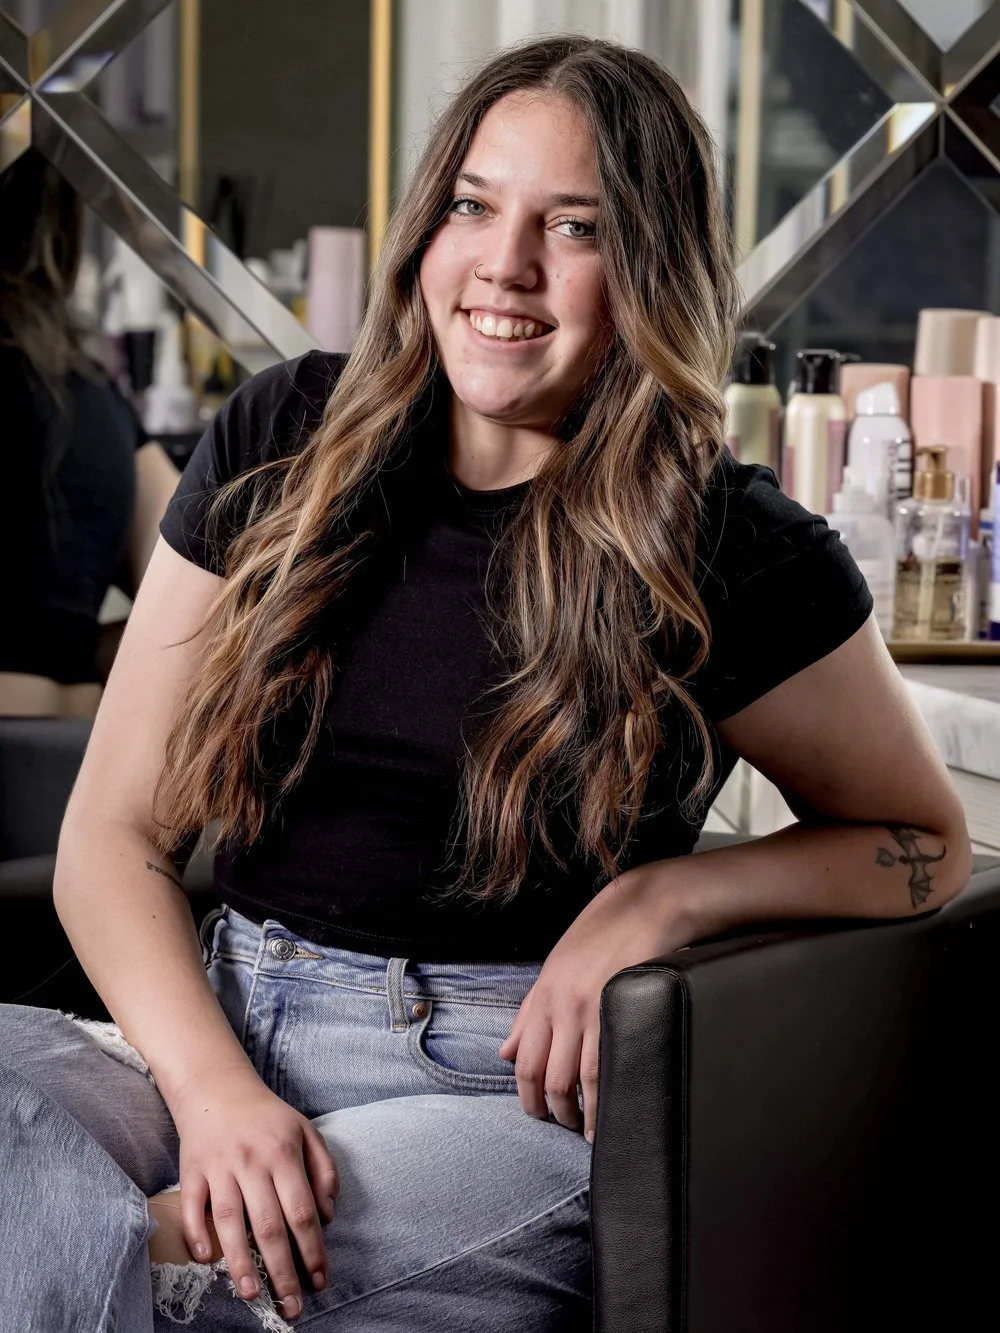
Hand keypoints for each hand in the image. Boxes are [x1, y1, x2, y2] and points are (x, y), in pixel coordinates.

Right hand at [169, 1063, 338, 1320]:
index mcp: (284, 1153)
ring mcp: (220, 1166)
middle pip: (269, 1224)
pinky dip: (196, 1233)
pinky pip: (193, 1206)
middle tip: (291, 1306)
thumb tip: (328, 1216)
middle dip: (282, 1270)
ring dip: (241, 1261)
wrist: (217, 1088)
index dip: (313, 1250)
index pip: (302, 1212)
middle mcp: (252, 1162)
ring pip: (230, 1220)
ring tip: (253, 1295)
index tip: (319, 1282)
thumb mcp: (306, 1131)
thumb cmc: (268, 1117)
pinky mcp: (191, 1170)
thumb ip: (324, 1170)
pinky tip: (206, 1260)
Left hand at [499, 867, 683, 1142]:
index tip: (538, 1114)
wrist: (643, 906)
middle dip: (554, 1112)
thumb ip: (527, 1014)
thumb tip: (504, 1053)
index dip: (528, 1098)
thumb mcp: (554, 970)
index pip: (523, 1062)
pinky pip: (608, 1065)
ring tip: (588, 1131)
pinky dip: (606, 1096)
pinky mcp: (621, 1009)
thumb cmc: (600, 937)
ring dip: (581, 1114)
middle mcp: (561, 1006)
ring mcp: (591, 1009)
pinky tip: (611, 1109)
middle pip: (548, 1077)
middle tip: (566, 1126)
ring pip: (577, 1079)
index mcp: (542, 997)